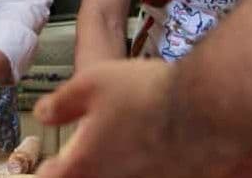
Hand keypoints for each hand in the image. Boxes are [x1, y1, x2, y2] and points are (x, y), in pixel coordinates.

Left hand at [34, 59, 205, 177]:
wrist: (209, 106)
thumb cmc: (148, 94)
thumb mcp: (91, 83)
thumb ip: (61, 104)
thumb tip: (43, 113)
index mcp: (83, 166)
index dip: (47, 169)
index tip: (50, 162)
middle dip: (86, 167)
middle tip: (94, 148)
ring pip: (118, 177)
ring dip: (119, 166)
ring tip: (132, 140)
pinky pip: (153, 174)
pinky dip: (151, 166)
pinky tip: (159, 147)